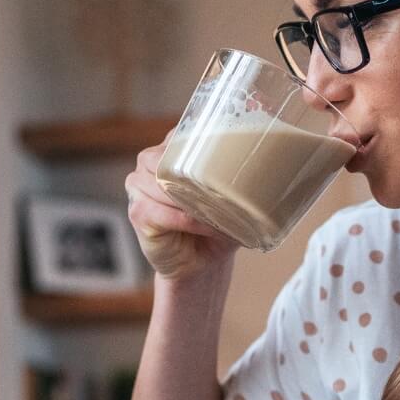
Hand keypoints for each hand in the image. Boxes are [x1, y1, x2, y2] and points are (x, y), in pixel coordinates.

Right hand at [125, 139, 236, 279]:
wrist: (199, 264)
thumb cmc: (214, 226)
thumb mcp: (228, 197)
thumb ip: (236, 176)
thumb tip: (262, 164)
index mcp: (171, 150)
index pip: (184, 134)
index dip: (206, 143)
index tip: (230, 157)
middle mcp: (149, 162)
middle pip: (169, 158)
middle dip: (196, 176)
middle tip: (223, 192)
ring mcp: (138, 186)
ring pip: (165, 183)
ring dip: (194, 201)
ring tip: (218, 215)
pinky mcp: (138, 213)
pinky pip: (164, 211)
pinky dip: (188, 221)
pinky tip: (205, 228)